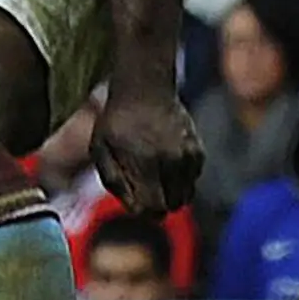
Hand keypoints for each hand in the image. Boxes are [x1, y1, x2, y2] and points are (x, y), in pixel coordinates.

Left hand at [90, 85, 202, 219]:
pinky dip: (181, 180)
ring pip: (184, 196)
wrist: (144, 89)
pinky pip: (193, 181)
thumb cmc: (116, 121)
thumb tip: (133, 208)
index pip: (150, 208)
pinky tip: (166, 164)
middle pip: (170, 206)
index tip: (135, 202)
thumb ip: (114, 180)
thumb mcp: (100, 148)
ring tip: (154, 177)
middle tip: (145, 192)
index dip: (141, 210)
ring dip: (170, 194)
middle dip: (157, 205)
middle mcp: (169, 162)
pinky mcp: (198, 152)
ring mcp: (187, 157)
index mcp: (143, 163)